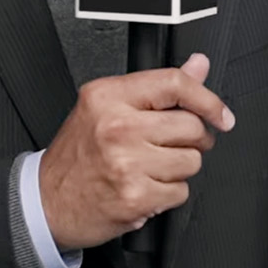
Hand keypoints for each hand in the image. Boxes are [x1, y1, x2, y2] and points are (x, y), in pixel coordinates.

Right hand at [38, 53, 235, 251]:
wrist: (45, 202)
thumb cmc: (77, 155)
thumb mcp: (108, 108)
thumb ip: (157, 88)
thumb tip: (197, 64)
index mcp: (109, 96)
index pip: (175, 84)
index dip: (208, 99)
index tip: (221, 115)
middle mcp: (117, 126)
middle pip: (191, 126)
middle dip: (191, 140)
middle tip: (168, 147)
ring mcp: (126, 163)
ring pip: (191, 161)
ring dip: (178, 169)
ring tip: (149, 169)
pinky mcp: (135, 197)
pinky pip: (180, 191)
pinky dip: (168, 194)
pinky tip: (145, 188)